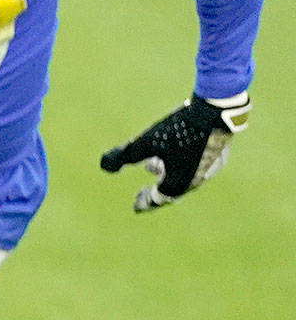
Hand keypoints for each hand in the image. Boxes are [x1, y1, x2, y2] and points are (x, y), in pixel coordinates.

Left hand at [99, 94, 250, 211]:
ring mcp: (209, 169)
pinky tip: (170, 153)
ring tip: (149, 166)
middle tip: (142, 193)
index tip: (135, 206)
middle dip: (154, 191)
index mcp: (179, 183)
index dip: (145, 201)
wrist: (213, 113)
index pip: (158, 198)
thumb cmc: (176, 130)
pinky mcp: (216, 155)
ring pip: (183, 177)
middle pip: (171, 190)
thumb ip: (123, 155)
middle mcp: (196, 181)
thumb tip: (104, 165)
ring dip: (164, 175)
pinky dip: (178, 165)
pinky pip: (193, 166)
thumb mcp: (144, 142)